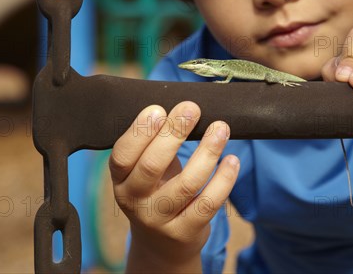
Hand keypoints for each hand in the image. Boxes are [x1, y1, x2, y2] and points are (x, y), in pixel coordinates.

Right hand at [109, 102, 238, 267]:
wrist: (161, 246)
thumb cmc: (156, 191)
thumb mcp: (143, 171)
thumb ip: (154, 144)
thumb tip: (181, 106)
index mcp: (120, 180)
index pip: (122, 155)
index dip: (139, 132)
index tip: (159, 108)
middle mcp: (135, 201)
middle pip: (152, 166)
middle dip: (174, 133)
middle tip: (192, 108)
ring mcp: (160, 220)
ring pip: (186, 184)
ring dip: (207, 151)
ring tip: (221, 128)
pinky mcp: (185, 232)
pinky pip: (208, 203)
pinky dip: (224, 180)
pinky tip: (232, 160)